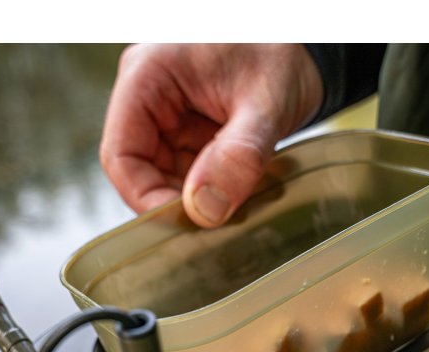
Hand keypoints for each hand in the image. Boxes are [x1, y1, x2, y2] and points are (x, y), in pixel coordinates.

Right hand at [100, 44, 322, 227]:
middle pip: (141, 172)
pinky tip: (240, 192)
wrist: (307, 50)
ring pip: (166, 179)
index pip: (121, 154)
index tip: (187, 224)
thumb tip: (205, 210)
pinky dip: (213, 191)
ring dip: (198, 200)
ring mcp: (168, 117)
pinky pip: (189, 175)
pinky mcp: (190, 133)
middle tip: (220, 222)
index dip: (146, 197)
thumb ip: (239, 156)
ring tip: (237, 203)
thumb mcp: (266, 103)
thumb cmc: (283, 52)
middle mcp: (149, 97)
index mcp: (149, 76)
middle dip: (178, 201)